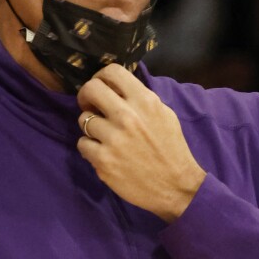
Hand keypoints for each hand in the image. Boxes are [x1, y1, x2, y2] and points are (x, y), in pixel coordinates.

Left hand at [76, 64, 205, 220]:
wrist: (176, 187)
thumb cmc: (171, 150)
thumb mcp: (164, 115)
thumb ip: (141, 99)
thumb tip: (116, 89)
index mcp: (145, 101)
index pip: (112, 71)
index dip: (100, 77)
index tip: (100, 88)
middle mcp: (127, 116)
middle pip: (91, 89)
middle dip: (86, 97)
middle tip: (90, 107)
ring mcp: (113, 138)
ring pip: (83, 119)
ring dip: (90, 127)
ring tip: (103, 136)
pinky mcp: (103, 160)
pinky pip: (82, 144)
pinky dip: (89, 148)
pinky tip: (102, 153)